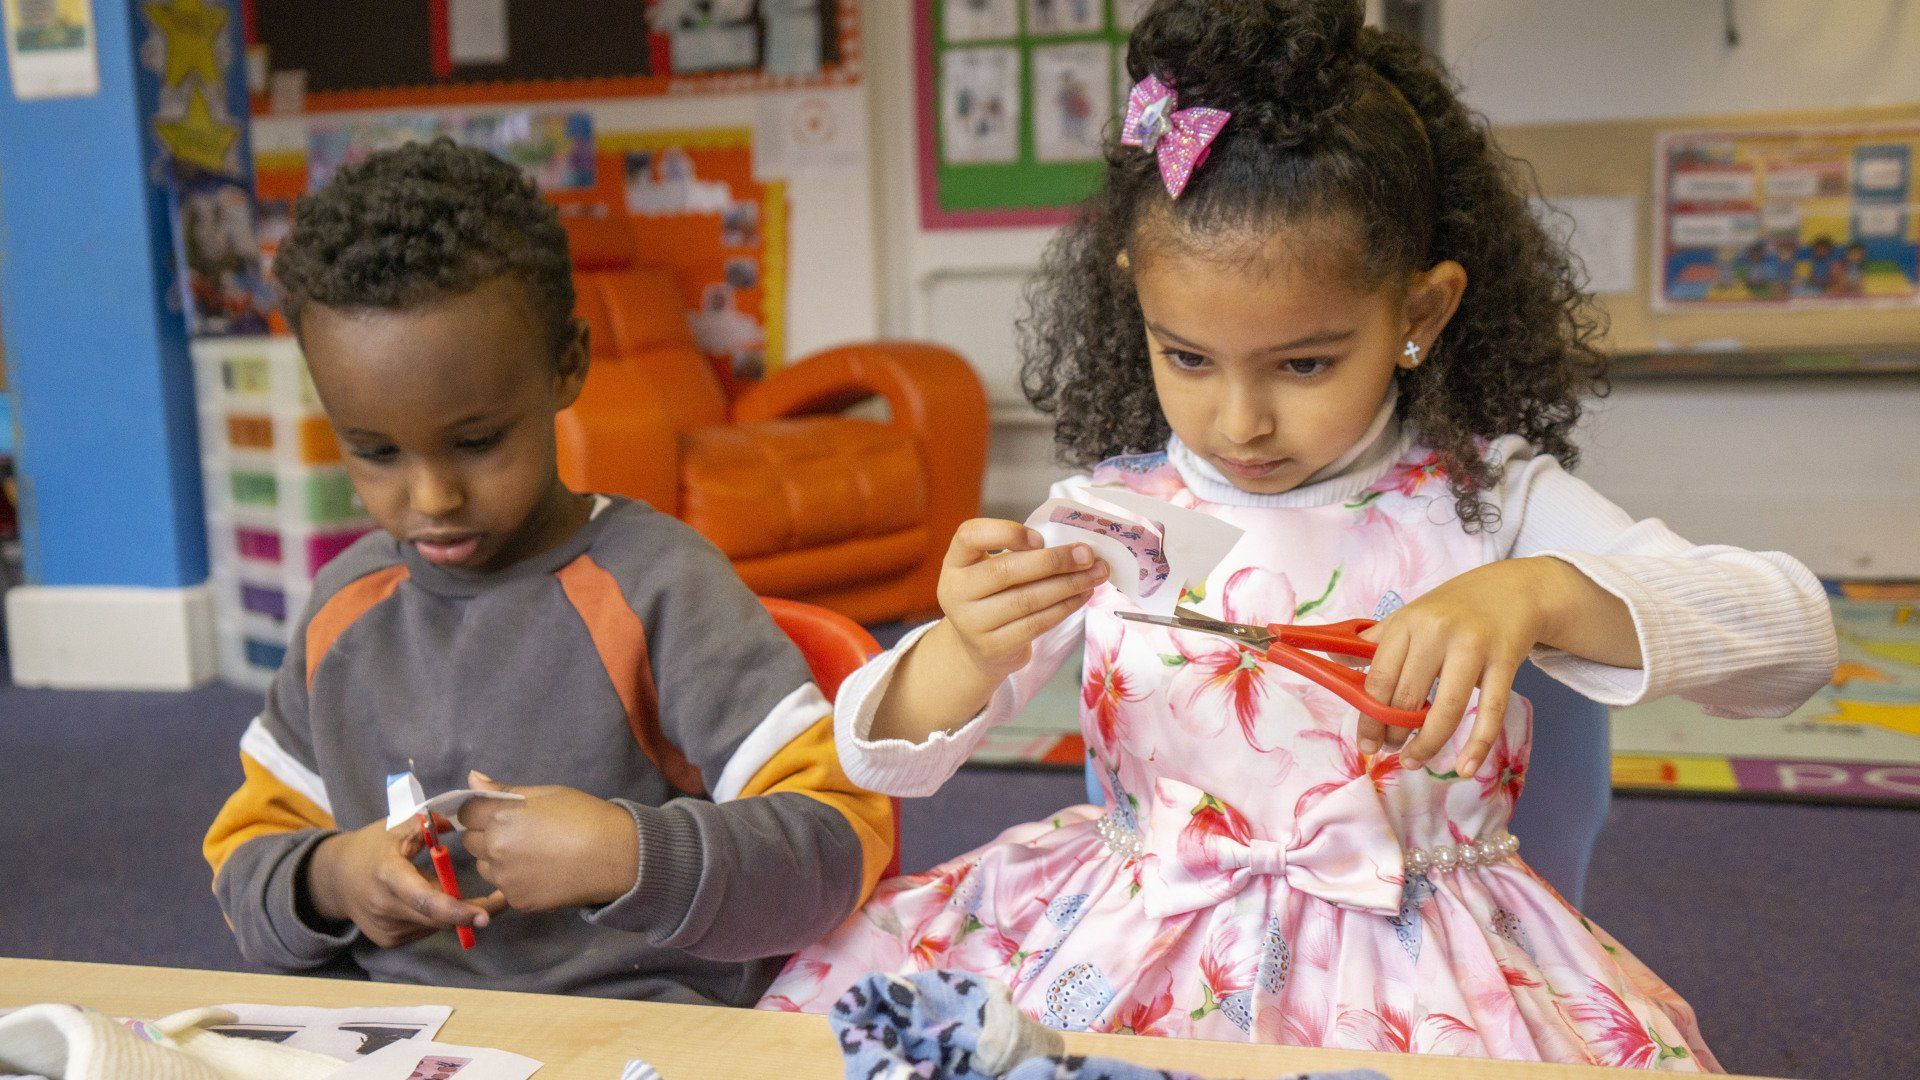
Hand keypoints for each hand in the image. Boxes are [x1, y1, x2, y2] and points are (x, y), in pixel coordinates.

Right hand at [304, 815, 505, 948]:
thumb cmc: (371, 846)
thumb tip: (458, 820)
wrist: (335, 878)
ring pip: (435, 924)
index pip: (425, 900)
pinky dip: (435, 915)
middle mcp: (385, 908)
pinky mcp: (390, 940)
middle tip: (501, 901)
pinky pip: (426, 929)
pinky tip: (428, 897)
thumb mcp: (395, 826)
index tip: (485, 914)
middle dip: (472, 911)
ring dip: (452, 910)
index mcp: (388, 875)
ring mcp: (386, 929)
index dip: (457, 909)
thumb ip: (427, 823)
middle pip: (438, 918)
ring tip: (447, 885)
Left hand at [460, 772, 639, 911]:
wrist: (616, 856)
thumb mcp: (546, 794)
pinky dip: (516, 880)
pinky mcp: (518, 901)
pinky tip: (542, 871)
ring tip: (532, 853)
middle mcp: (496, 848)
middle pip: (471, 841)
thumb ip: (504, 789)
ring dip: (497, 859)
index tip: (499, 812)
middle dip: (487, 834)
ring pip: (485, 866)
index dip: (481, 810)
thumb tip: (472, 778)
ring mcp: (505, 877)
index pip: (466, 812)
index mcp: (501, 816)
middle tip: (521, 832)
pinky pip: (504, 887)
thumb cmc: (585, 817)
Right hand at [936, 517, 1108, 683]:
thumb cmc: (995, 595)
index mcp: (955, 562)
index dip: (1006, 532)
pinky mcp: (993, 647)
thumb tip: (1077, 550)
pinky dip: (1065, 607)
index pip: (970, 535)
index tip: (1040, 538)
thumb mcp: (993, 568)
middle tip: (1087, 555)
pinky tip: (1082, 595)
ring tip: (1096, 575)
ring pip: (1027, 599)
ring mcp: (972, 623)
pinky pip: (1036, 623)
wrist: (979, 647)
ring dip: (1068, 585)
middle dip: (1054, 561)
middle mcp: (956, 592)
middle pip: (1005, 570)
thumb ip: (1021, 554)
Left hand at [1356, 559, 1571, 775]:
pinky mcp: (1505, 661)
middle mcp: (1437, 632)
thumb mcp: (1410, 616)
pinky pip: (1490, 712)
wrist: (1514, 589)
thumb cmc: (1453, 608)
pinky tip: (1464, 768)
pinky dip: (1477, 746)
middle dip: (1393, 733)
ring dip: (1426, 745)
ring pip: (1446, 710)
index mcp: (1407, 622)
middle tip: (1390, 750)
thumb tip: (1330, 656)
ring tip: (1413, 760)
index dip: (1369, 718)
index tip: (1365, 744)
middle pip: (1408, 697)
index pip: (1379, 679)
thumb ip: (1374, 641)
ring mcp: (1473, 646)